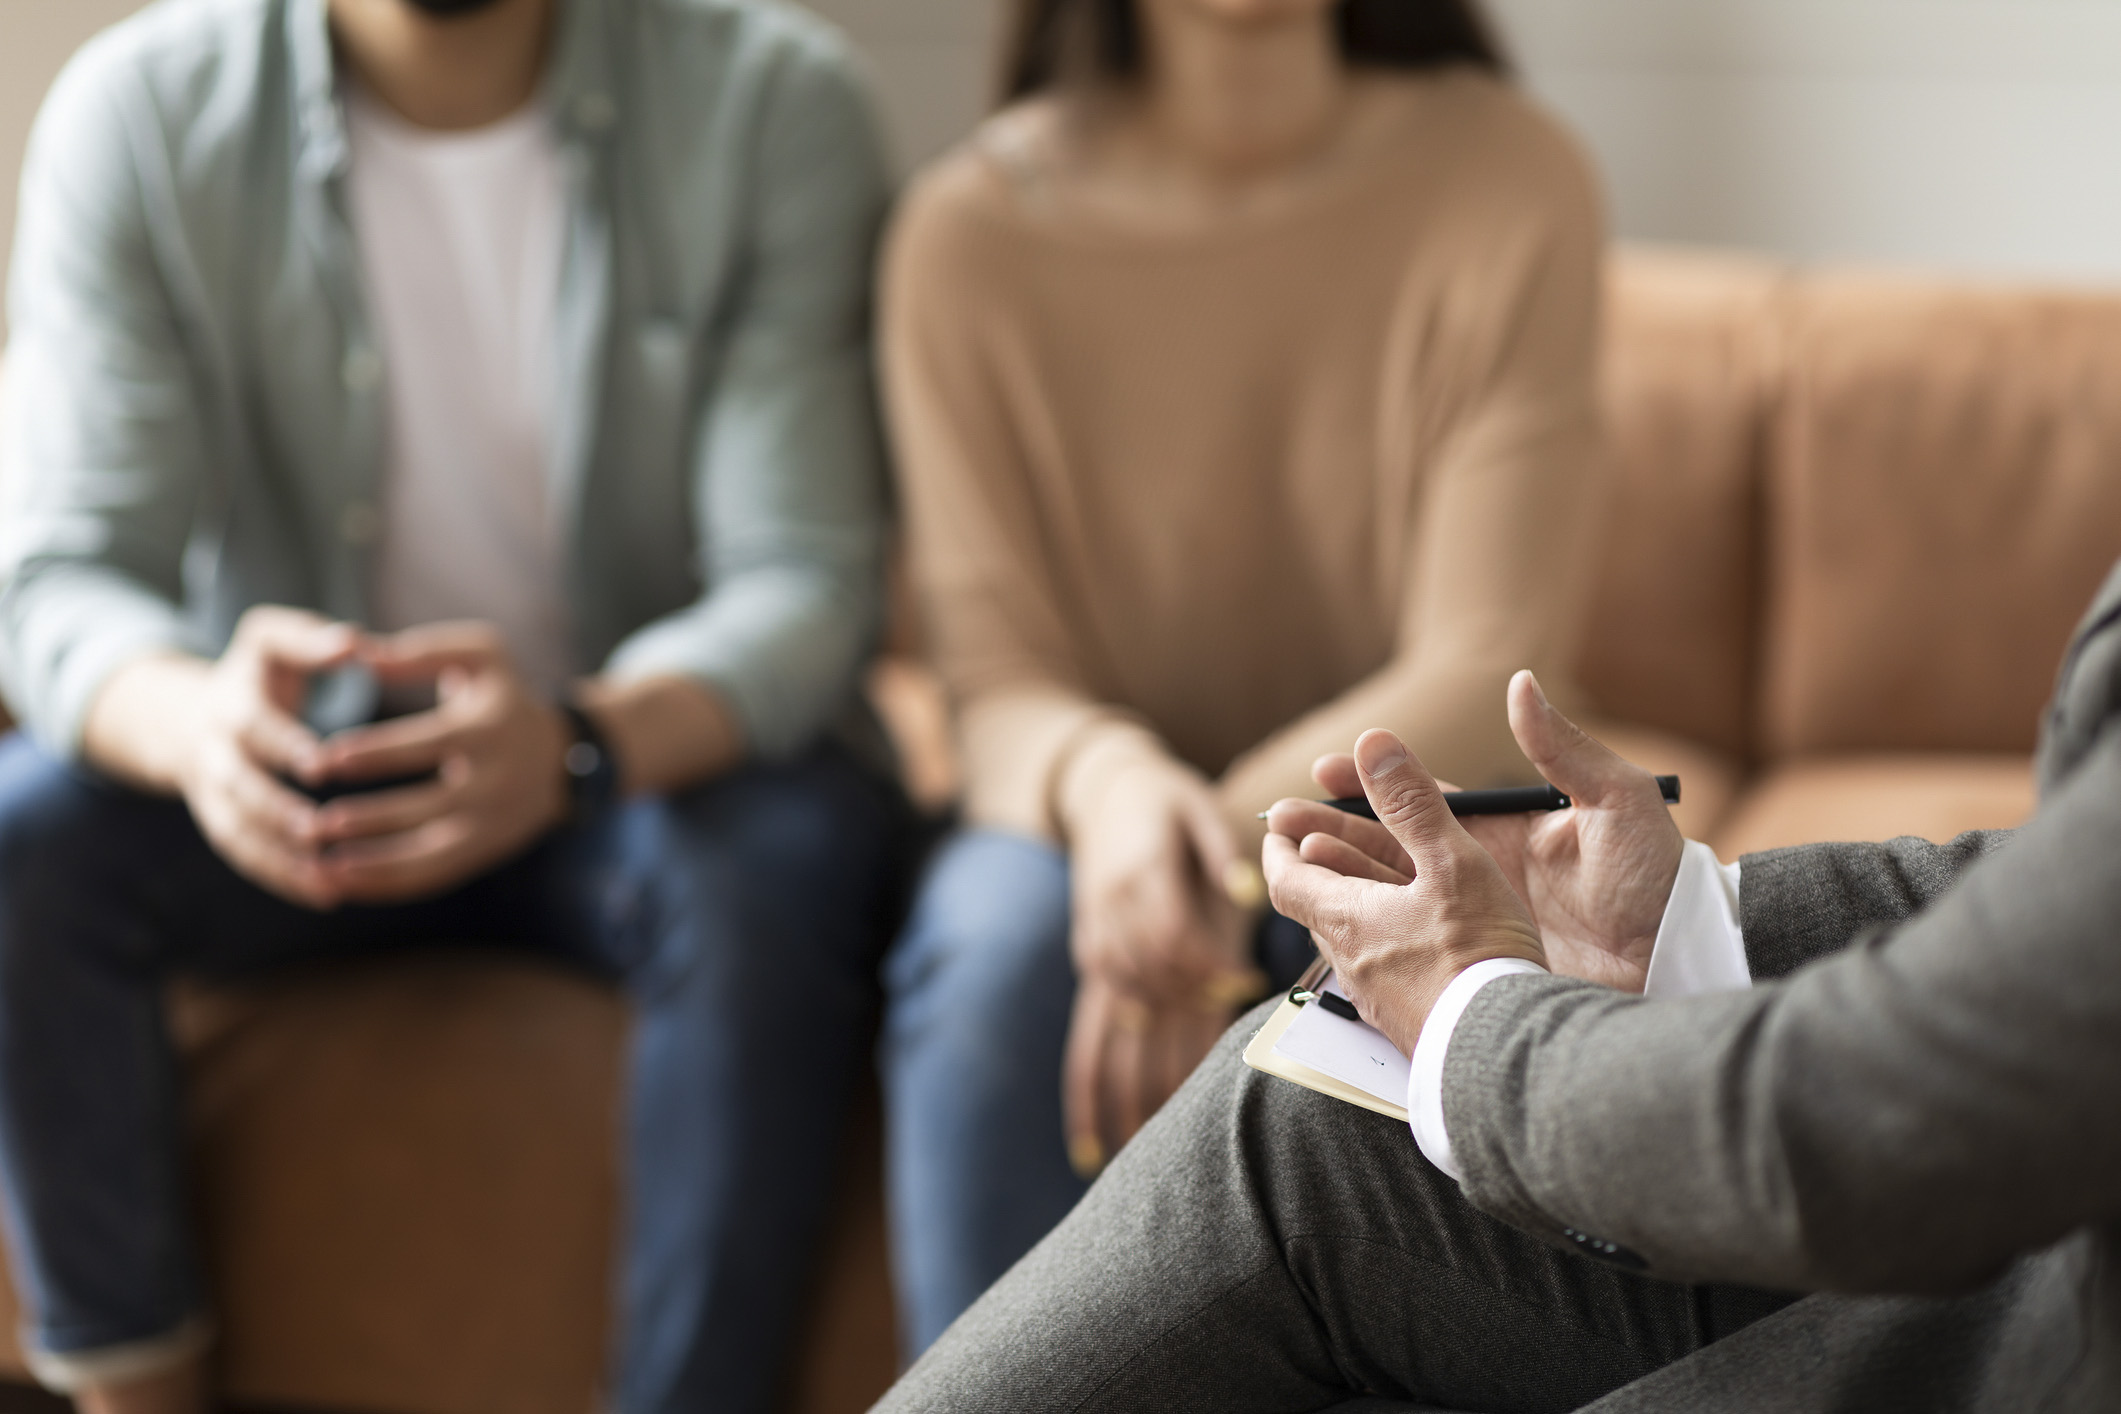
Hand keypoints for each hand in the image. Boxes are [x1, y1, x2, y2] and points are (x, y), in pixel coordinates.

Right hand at [166, 607, 360, 908]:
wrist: (193, 717)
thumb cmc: (258, 673)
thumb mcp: (271, 640)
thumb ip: (308, 638)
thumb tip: (353, 642)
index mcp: (231, 706)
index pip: (253, 727)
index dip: (283, 744)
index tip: (320, 761)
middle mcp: (216, 755)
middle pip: (240, 789)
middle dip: (275, 811)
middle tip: (319, 830)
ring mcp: (215, 797)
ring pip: (241, 834)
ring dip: (281, 860)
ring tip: (331, 882)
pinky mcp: (224, 827)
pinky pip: (249, 859)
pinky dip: (283, 880)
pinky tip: (330, 896)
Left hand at [307, 621, 570, 903]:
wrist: (563, 759)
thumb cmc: (504, 698)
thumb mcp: (483, 656)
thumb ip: (421, 651)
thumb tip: (359, 652)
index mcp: (491, 729)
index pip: (429, 744)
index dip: (377, 753)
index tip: (325, 759)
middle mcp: (496, 782)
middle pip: (427, 808)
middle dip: (369, 818)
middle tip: (313, 824)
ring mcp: (490, 824)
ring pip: (428, 855)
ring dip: (373, 864)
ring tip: (320, 864)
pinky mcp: (482, 853)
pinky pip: (431, 877)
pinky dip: (386, 883)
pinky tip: (341, 881)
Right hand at [1063, 755, 1264, 1171]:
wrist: (1104, 792)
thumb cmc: (1168, 803)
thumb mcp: (1197, 809)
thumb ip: (1218, 854)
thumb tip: (1247, 889)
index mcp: (1141, 879)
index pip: (1173, 936)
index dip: (1206, 964)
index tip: (1240, 983)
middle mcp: (1112, 926)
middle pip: (1147, 994)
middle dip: (1174, 1049)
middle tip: (1209, 1109)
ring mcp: (1098, 956)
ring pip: (1116, 1033)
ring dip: (1129, 1093)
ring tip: (1140, 1157)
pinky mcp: (1093, 972)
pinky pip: (1088, 1042)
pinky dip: (1087, 1095)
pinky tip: (1092, 1146)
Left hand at [1263, 728, 1544, 1057]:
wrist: (1507, 1051)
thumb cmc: (1478, 954)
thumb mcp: (1451, 862)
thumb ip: (1412, 802)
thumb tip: (1371, 742)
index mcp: (1346, 919)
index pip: (1285, 879)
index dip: (1280, 845)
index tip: (1282, 821)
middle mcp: (1351, 962)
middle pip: (1319, 906)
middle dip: (1319, 866)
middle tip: (1318, 839)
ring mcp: (1379, 997)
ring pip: (1353, 938)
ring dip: (1354, 903)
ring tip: (1368, 880)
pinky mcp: (1409, 1022)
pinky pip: (1386, 969)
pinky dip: (1388, 938)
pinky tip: (1417, 938)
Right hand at [1264, 671, 1683, 993]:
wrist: (1681, 967)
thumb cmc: (1659, 883)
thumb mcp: (1619, 807)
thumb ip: (1565, 750)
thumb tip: (1517, 685)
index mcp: (1506, 829)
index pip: (1421, 800)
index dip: (1369, 783)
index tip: (1323, 768)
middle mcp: (1481, 874)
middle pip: (1389, 849)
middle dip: (1331, 833)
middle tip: (1277, 824)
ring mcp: (1477, 924)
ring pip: (1389, 900)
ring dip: (1337, 884)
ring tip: (1283, 874)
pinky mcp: (1480, 968)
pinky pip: (1413, 954)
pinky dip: (1369, 944)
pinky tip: (1332, 942)